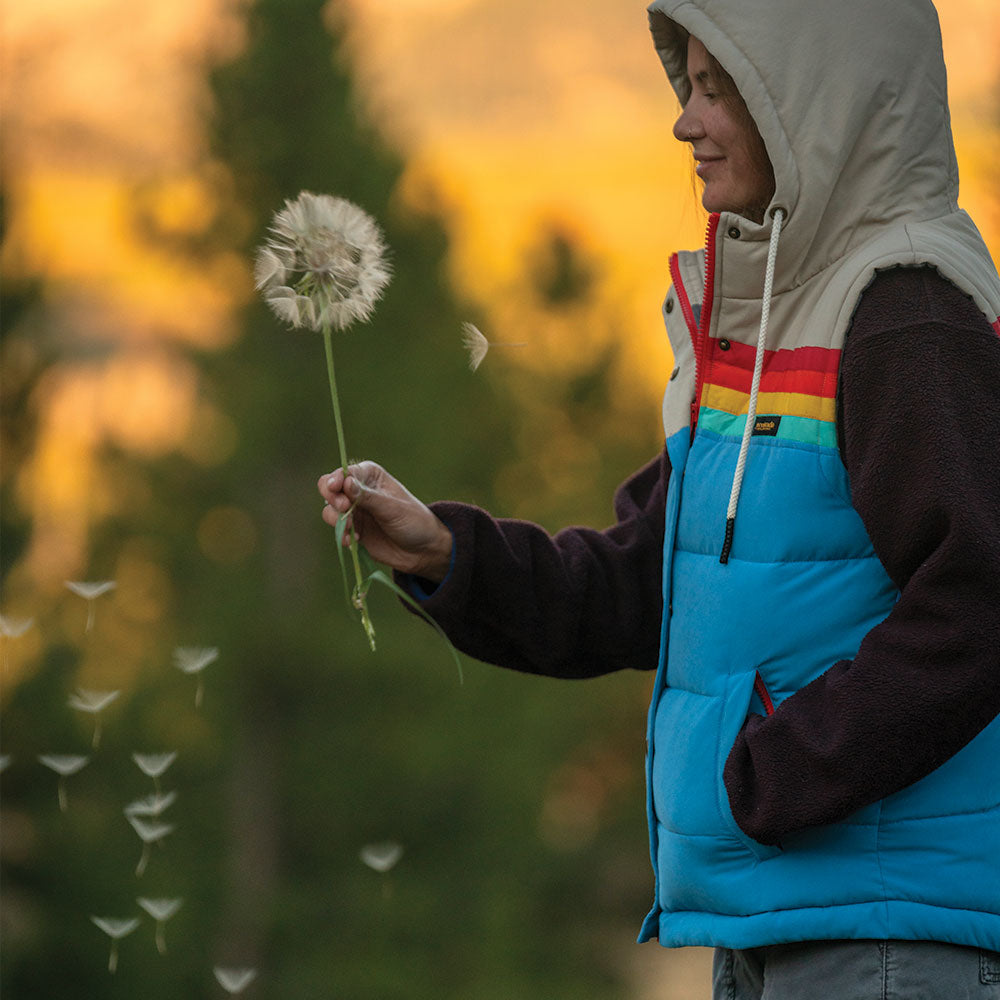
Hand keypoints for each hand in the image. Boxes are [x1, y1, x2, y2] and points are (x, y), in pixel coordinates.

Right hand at [318, 462, 452, 581]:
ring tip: (352, 530)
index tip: (335, 488)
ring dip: (337, 520)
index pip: (346, 473)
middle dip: (332, 498)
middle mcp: (359, 490)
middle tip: (343, 508)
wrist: (422, 551)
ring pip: (330, 510)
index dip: (336, 479)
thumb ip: (368, 497)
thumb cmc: (413, 521)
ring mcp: (355, 511)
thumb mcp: (393, 508)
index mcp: (371, 476)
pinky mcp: (353, 529)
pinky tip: (354, 542)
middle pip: (330, 488)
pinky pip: (337, 529)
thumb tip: (346, 483)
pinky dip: (341, 535)